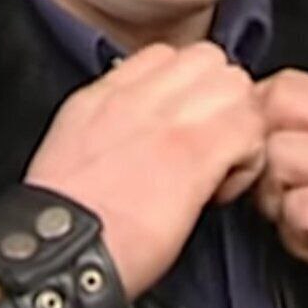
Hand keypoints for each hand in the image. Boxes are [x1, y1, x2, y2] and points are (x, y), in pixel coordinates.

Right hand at [25, 42, 264, 298]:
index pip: (167, 54)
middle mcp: (139, 98)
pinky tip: (222, 188)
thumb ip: (108, 118)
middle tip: (214, 139)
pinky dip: (247, 160)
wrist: (58, 253)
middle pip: (209, 58)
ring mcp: (170, 121)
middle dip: (222, 97)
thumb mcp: (71, 143)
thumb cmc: (65, 218)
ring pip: (237, 86)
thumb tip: (135, 121)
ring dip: (240, 124)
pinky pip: (249, 132)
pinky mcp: (196, 154)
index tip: (186, 120)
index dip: (188, 85)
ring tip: (222, 163)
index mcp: (105, 95)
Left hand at [254, 70, 307, 307]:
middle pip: (275, 111)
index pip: (287, 84)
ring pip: (279, 159)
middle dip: (263, 157)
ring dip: (280, 201)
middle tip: (282, 192)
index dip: (258, 120)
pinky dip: (298, 235)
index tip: (261, 154)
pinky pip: (296, 209)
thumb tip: (251, 127)